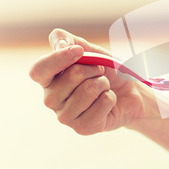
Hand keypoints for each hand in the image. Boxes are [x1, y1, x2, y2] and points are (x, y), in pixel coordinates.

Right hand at [29, 29, 153, 135]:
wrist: (129, 93)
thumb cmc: (106, 71)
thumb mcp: (89, 50)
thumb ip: (68, 40)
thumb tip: (60, 44)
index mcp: (48, 80)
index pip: (39, 70)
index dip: (58, 58)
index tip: (79, 50)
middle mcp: (51, 100)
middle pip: (71, 76)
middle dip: (94, 69)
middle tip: (100, 73)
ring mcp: (66, 116)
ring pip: (89, 90)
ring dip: (104, 83)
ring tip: (104, 87)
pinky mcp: (83, 128)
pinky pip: (103, 103)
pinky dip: (111, 97)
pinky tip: (108, 102)